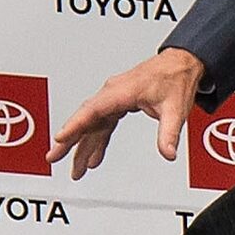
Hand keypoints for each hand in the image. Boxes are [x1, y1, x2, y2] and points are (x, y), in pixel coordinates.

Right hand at [49, 48, 205, 177]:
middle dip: (68, 140)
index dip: (75, 125)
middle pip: (85, 118)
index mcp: (121, 91)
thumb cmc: (175, 79)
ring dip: (82, 146)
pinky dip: (96, 141)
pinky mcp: (117, 104)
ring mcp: (113, 99)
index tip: (61, 138)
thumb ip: (168, 133)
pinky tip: (93, 157)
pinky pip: (101, 124)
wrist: (181, 64)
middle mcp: (112, 94)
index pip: (92, 110)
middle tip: (54, 157)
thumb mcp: (175, 108)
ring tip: (76, 169)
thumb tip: (168, 153)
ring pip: (91, 124)